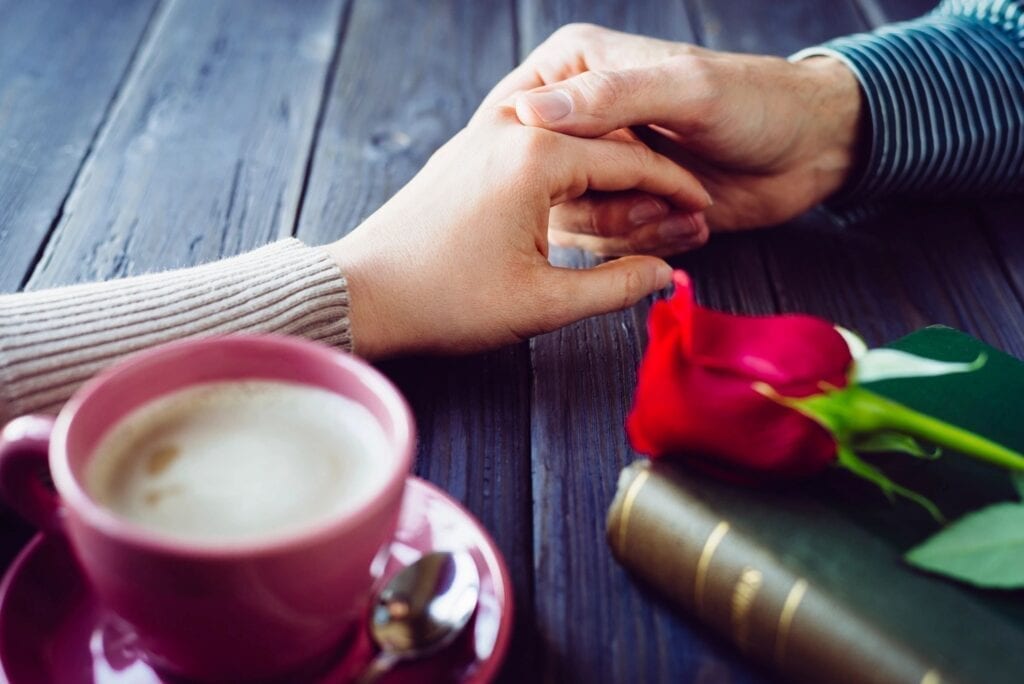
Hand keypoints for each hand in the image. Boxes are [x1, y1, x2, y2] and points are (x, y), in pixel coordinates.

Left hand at [324, 105, 710, 358]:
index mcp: (535, 157)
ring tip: (641, 217)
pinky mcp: (465, 154)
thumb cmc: (444, 301)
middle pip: (603, 146)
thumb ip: (617, 286)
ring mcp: (482, 137)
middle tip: (682, 219)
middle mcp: (509, 129)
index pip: (630, 162)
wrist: (360, 294)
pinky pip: (535, 152)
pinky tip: (587, 205)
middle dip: (648, 183)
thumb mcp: (543, 303)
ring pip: (570, 147)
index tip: (705, 209)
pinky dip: (569, 176)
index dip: (677, 189)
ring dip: (608, 179)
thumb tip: (667, 275)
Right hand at [482, 24, 863, 254]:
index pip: (520, 120)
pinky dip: (649, 244)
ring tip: (685, 210)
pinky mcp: (620, 208)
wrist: (807, 150)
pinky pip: (605, 244)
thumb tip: (529, 112)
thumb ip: (611, 98)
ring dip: (632, 227)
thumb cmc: (756, 103)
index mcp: (573, 69)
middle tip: (659, 198)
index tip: (604, 171)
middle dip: (604, 202)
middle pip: (540, 184)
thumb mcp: (685, 90)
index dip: (549, 158)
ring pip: (571, 222)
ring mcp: (596, 168)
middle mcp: (574, 120)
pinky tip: (690, 224)